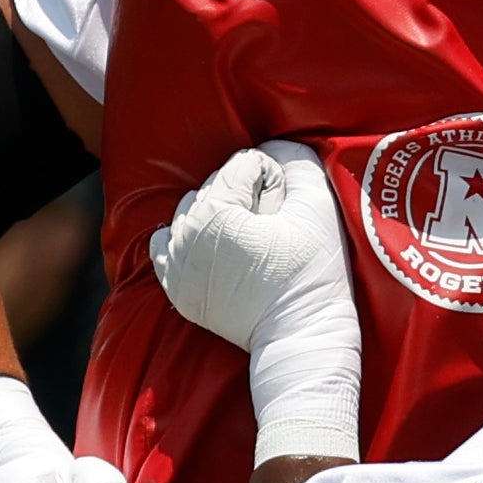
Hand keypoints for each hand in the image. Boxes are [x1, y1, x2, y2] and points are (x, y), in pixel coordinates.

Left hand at [149, 142, 362, 463]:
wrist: (300, 336)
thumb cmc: (312, 273)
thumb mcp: (317, 208)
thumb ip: (298, 163)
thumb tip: (279, 147)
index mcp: (214, 211)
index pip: (244, 166)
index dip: (276, 181)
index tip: (289, 209)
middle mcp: (184, 234)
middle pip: (215, 186)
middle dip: (246, 195)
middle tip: (275, 223)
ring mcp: (176, 264)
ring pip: (189, 211)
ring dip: (218, 213)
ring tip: (250, 236)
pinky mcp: (175, 288)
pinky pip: (165, 244)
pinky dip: (185, 238)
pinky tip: (215, 245)